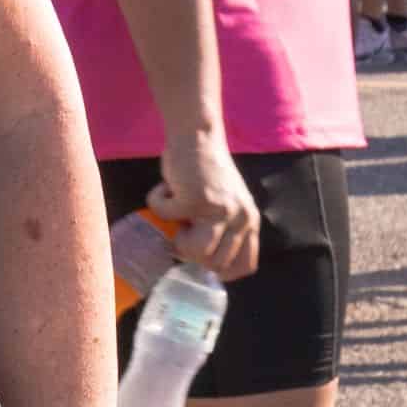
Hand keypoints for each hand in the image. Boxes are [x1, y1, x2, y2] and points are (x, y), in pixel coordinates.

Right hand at [147, 131, 263, 282]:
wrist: (196, 136)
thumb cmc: (204, 172)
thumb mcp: (225, 204)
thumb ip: (222, 230)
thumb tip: (197, 263)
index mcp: (249, 222)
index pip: (244, 266)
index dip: (219, 271)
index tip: (199, 259)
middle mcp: (241, 218)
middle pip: (214, 264)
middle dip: (189, 253)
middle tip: (180, 229)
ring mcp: (219, 210)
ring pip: (195, 252)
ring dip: (175, 239)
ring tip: (174, 216)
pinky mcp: (194, 199)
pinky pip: (165, 217)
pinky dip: (156, 202)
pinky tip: (166, 188)